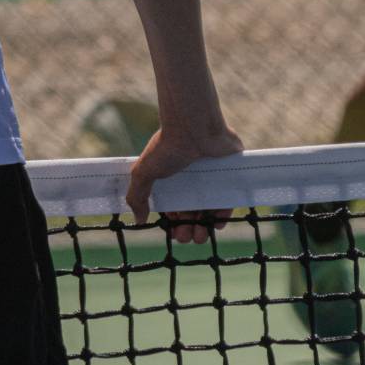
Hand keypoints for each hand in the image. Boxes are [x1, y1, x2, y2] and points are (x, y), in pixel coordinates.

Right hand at [125, 122, 243, 242]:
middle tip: (187, 238)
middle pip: (192, 212)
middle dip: (188, 229)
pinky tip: (216, 224)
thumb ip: (137, 196)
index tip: (174, 233)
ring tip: (200, 237)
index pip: (174, 208)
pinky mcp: (227, 175)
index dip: (174, 223)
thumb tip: (138, 219)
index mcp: (172, 179)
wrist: (193, 127)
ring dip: (205, 227)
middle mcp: (191, 180)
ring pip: (209, 210)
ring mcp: (210, 178)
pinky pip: (227, 200)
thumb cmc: (168, 146)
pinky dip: (222, 214)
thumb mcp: (144, 172)